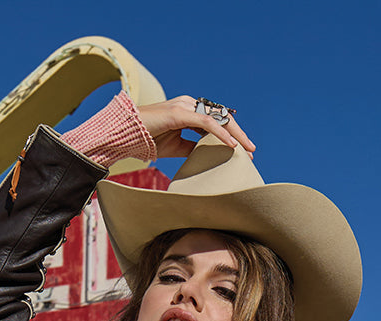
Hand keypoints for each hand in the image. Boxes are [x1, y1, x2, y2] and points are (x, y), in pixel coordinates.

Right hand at [137, 96, 255, 159]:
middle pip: (220, 117)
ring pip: (216, 117)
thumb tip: (208, 155)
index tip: (244, 151)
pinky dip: (220, 133)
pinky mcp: (180, 112)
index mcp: (189, 111)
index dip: (231, 134)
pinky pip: (206, 122)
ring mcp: (185, 106)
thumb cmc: (149, 139)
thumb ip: (193, 147)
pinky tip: (231, 145)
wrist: (128, 134)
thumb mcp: (177, 147)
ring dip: (235, 134)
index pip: (215, 120)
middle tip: (252, 151)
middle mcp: (189, 104)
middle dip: (238, 134)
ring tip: (246, 150)